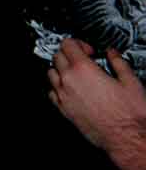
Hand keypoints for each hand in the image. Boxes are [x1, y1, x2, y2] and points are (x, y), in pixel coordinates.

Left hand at [49, 39, 145, 159]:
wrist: (127, 139)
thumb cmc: (130, 115)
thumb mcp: (131, 82)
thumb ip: (118, 62)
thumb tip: (112, 53)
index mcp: (84, 69)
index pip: (68, 44)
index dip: (79, 43)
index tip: (89, 51)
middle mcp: (69, 81)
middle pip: (57, 56)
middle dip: (70, 54)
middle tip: (84, 60)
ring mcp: (64, 97)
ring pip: (51, 73)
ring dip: (61, 69)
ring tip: (77, 74)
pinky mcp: (64, 111)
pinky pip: (52, 93)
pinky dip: (57, 88)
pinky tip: (70, 90)